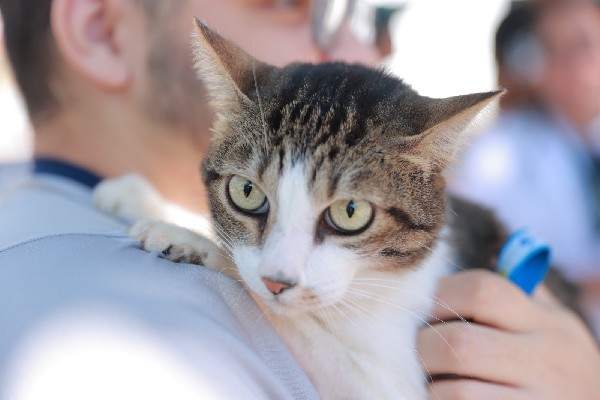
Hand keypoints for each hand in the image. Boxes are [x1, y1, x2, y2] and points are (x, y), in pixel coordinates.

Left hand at [418, 270, 599, 399]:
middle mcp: (545, 360)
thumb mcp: (552, 324)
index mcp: (545, 322)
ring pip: (459, 390)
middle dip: (426, 345)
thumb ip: (521, 292)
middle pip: (461, 343)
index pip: (482, 290)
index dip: (442, 295)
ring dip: (432, 384)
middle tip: (421, 349)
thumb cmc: (559, 364)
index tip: (429, 309)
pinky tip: (443, 398)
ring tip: (432, 379)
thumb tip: (490, 253)